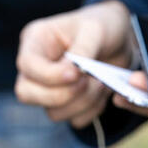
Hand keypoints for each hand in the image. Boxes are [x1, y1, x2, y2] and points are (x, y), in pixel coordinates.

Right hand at [15, 0, 132, 127]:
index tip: (76, 73)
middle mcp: (37, 68)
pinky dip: (92, 110)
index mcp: (35, 41)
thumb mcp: (95, 29)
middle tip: (89, 81)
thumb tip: (71, 72)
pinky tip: (102, 92)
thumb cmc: (103, 27)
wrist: (121, 42)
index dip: (48, 75)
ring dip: (82, 102)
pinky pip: (74, 120)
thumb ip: (82, 50)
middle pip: (27, 94)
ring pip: (53, 112)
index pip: (26, 65)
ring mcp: (50, 89)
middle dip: (62, 94)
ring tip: (101, 83)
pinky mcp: (68, 104)